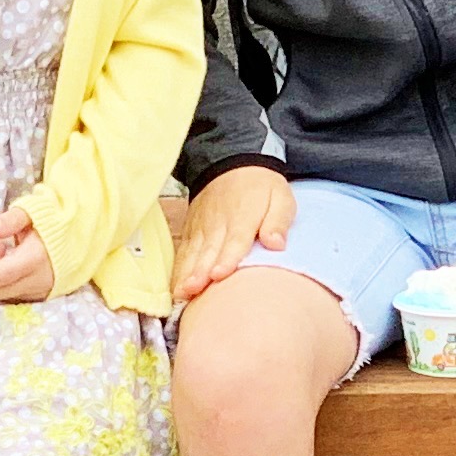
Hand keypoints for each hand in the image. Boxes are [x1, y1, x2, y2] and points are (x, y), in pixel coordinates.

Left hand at [0, 201, 55, 303]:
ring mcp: (42, 290)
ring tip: (2, 251)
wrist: (83, 234)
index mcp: (34, 259)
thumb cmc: (53, 220)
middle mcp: (39, 280)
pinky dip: (7, 282)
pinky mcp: (44, 295)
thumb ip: (11, 220)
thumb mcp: (32, 211)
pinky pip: (17, 295)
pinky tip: (12, 263)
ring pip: (6, 294)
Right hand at [175, 168, 297, 297]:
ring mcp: (202, 227)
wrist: (232, 163)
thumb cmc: (261, 187)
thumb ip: (278, 222)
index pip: (234, 241)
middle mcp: (218, 224)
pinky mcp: (191, 230)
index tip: (219, 275)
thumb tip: (276, 243)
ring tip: (180, 292)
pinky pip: (184, 250)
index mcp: (243, 218)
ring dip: (185, 273)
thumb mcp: (280, 198)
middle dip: (199, 272)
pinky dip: (178, 268)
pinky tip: (175, 286)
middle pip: (209, 251)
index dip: (226, 259)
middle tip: (192, 290)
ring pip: (192, 253)